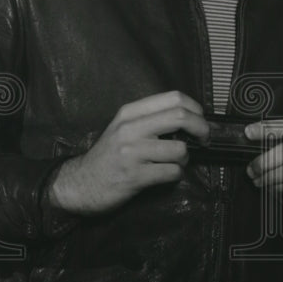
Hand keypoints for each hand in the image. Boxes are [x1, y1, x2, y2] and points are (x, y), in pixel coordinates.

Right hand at [48, 90, 208, 214]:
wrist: (79, 184)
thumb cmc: (108, 156)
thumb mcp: (124, 128)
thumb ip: (151, 119)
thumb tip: (189, 118)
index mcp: (130, 112)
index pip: (174, 98)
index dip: (195, 108)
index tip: (200, 120)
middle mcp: (130, 128)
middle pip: (181, 116)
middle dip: (201, 129)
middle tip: (204, 139)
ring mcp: (131, 152)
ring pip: (179, 149)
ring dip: (185, 159)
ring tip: (175, 162)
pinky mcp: (134, 176)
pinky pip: (171, 172)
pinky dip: (176, 175)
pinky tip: (166, 175)